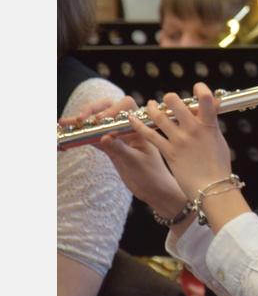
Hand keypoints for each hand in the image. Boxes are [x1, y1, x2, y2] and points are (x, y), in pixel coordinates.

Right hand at [63, 96, 186, 214]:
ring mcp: (117, 137)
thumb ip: (120, 149)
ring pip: (98, 123)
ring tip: (64, 123)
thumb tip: (103, 137)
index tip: (100, 120)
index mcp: (140, 126)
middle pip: (108, 109)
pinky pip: (93, 138)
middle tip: (79, 119)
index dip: (112, 109)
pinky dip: (81, 137)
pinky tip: (67, 137)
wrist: (155, 190)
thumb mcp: (136, 162)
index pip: (126, 106)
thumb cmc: (152, 175)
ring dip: (81, 122)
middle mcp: (128, 127)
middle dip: (92, 110)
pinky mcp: (109, 147)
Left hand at [132, 82, 232, 198]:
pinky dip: (139, 125)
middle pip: (175, 103)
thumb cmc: (219, 165)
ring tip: (150, 105)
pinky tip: (133, 119)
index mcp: (209, 125)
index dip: (201, 89)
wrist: (211, 187)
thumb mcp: (219, 141)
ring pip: (159, 116)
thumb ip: (212, 124)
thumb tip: (212, 108)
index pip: (206, 98)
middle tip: (168, 100)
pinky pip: (150, 134)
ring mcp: (179, 140)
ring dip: (152, 108)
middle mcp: (193, 129)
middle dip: (170, 98)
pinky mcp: (168, 151)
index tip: (197, 89)